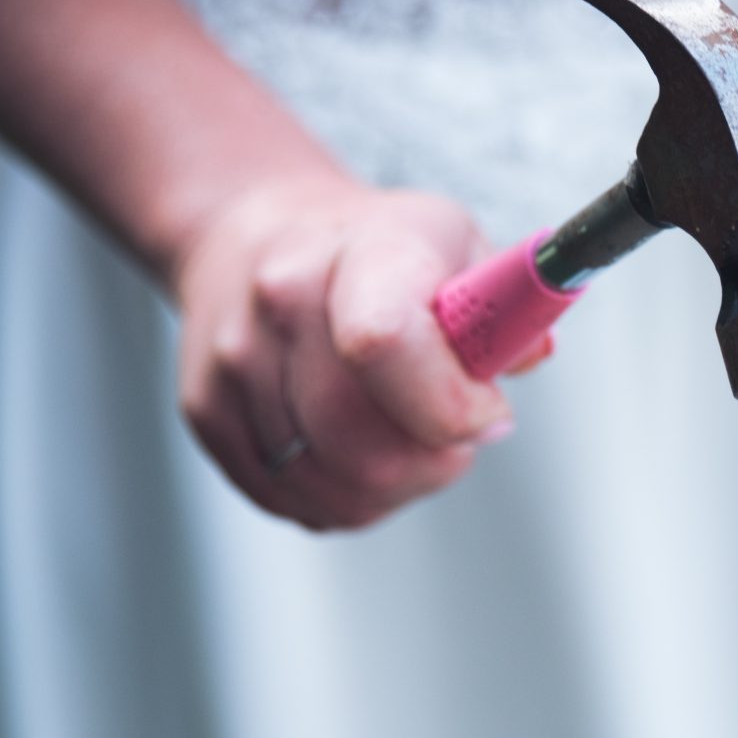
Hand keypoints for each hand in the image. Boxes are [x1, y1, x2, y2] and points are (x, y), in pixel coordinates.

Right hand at [171, 173, 549, 530]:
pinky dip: (346, 498)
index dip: (451, 406)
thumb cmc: (371, 249)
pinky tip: (360, 453)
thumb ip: (508, 307)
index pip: (388, 345)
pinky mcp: (206, 413)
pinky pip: (296, 502)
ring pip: (336, 488)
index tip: (487, 411)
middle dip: (433, 462)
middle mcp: (282, 302)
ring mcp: (234, 362)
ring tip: (408, 439)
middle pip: (364, 446)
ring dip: (395, 487)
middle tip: (455, 436)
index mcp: (361, 251)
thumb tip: (530, 355)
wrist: (251, 235)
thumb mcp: (455, 244)